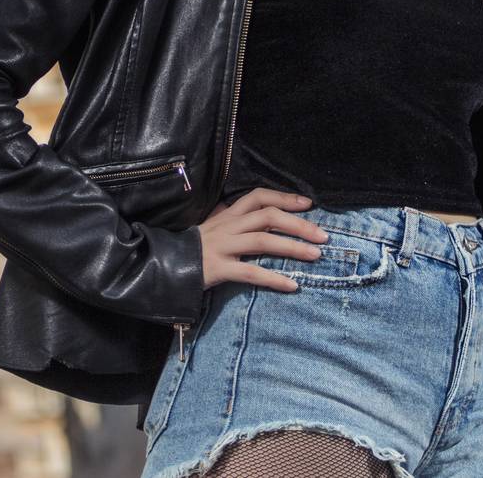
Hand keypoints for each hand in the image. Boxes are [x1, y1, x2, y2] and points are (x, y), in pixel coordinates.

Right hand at [196, 188, 329, 291]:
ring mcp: (223, 246)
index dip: (285, 197)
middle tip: (323, 236)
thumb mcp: (212, 227)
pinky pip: (251, 273)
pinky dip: (274, 279)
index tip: (308, 204)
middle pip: (268, 216)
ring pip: (264, 242)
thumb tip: (249, 209)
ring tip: (315, 255)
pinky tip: (293, 285)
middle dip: (299, 224)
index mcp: (228, 215)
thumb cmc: (191, 247)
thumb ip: (231, 218)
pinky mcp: (218, 269)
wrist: (160, 264)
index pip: (259, 196)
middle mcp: (228, 226)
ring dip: (293, 248)